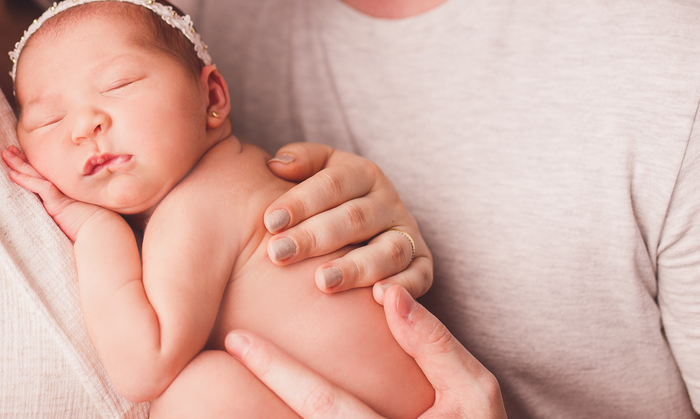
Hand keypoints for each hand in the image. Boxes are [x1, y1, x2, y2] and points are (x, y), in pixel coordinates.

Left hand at [1, 146, 104, 241]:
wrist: (102, 232)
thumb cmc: (93, 226)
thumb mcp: (76, 213)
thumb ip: (67, 209)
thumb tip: (58, 212)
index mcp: (66, 190)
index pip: (45, 174)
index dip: (31, 165)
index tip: (19, 156)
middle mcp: (63, 187)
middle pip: (38, 170)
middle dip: (22, 158)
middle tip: (8, 150)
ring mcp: (61, 192)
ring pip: (36, 174)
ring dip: (19, 164)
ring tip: (6, 154)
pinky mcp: (58, 202)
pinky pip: (39, 187)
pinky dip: (25, 180)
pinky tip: (12, 174)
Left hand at [225, 285, 504, 418]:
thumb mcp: (476, 397)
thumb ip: (434, 347)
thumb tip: (387, 293)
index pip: (319, 402)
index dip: (275, 369)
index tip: (237, 339)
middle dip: (259, 389)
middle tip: (223, 349)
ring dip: (269, 411)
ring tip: (232, 373)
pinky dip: (290, 415)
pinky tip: (271, 400)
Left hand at [264, 143, 432, 296]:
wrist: (366, 226)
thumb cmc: (327, 199)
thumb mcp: (317, 170)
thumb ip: (300, 161)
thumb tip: (276, 164)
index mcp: (363, 173)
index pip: (333, 184)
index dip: (301, 201)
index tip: (270, 221)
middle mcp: (390, 202)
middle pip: (354, 218)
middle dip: (315, 237)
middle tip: (279, 254)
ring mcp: (408, 234)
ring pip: (387, 250)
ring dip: (355, 268)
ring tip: (322, 282)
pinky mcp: (421, 264)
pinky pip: (418, 277)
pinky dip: (402, 287)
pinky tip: (376, 298)